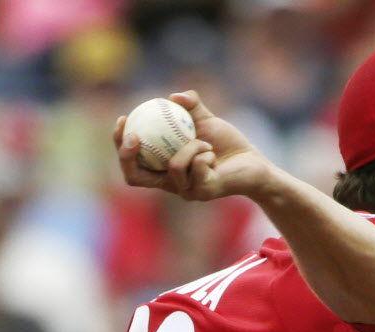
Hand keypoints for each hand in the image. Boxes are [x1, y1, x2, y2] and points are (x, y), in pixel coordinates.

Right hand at [113, 90, 273, 201]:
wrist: (254, 163)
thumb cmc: (227, 144)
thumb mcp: (206, 120)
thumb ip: (190, 106)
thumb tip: (172, 97)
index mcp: (164, 169)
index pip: (132, 164)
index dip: (120, 145)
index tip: (124, 119)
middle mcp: (171, 184)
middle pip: (134, 177)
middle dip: (126, 156)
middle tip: (133, 135)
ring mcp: (186, 191)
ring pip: (173, 166)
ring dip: (189, 146)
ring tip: (205, 142)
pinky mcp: (204, 192)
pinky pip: (196, 167)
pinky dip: (204, 152)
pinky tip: (215, 155)